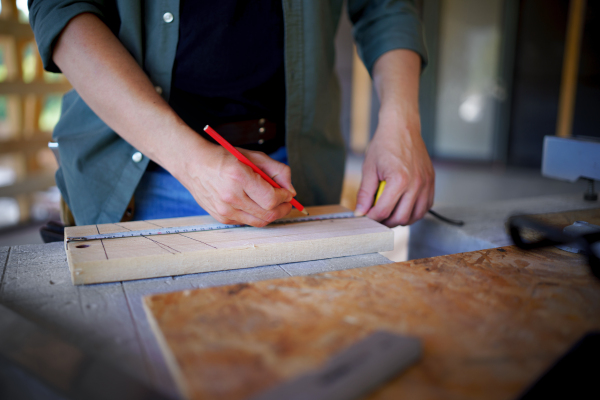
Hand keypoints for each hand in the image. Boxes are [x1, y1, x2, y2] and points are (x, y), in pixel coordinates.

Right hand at [177, 143, 295, 226]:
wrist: (193, 164)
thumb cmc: (223, 158)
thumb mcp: (253, 156)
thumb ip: (277, 171)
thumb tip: (291, 191)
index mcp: (238, 177)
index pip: (270, 199)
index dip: (284, 198)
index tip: (288, 193)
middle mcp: (230, 196)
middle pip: (267, 214)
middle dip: (283, 209)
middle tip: (287, 202)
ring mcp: (224, 210)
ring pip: (259, 221)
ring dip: (272, 214)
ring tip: (274, 204)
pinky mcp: (221, 218)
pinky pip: (247, 222)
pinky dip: (256, 215)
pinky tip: (255, 204)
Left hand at [354, 107, 434, 226]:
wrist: (402, 127)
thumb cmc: (385, 144)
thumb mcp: (369, 168)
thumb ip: (365, 193)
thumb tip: (360, 212)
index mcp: (399, 180)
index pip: (383, 211)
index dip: (371, 218)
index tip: (365, 216)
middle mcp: (416, 184)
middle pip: (400, 218)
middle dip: (385, 222)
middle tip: (376, 217)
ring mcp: (426, 183)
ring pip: (415, 216)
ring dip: (401, 219)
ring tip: (389, 213)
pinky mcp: (431, 182)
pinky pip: (425, 206)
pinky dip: (414, 211)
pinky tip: (403, 206)